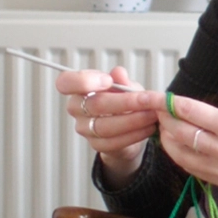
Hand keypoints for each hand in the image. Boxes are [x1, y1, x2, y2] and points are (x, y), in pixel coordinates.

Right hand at [56, 67, 165, 184]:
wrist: (130, 128)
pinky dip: (134, 135)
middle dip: (125, 102)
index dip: (84, 80)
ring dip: (133, 120)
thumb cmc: (125, 103)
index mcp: (80, 89)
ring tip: (152, 114)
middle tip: (147, 100)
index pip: (66, 82)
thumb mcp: (127, 87)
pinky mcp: (96, 145)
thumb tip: (118, 72)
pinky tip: (148, 128)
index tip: (108, 80)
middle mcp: (77, 108)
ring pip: (105, 126)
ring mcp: (84, 128)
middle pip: (95, 105)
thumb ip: (122, 80)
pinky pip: (113, 142)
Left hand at [159, 95, 217, 217]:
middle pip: (180, 133)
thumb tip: (192, 112)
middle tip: (160, 110)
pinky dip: (181, 156)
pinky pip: (192, 169)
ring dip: (169, 140)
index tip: (160, 96)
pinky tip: (180, 146)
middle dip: (166, 120)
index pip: (190, 111)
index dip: (170, 103)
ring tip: (165, 127)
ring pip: (181, 155)